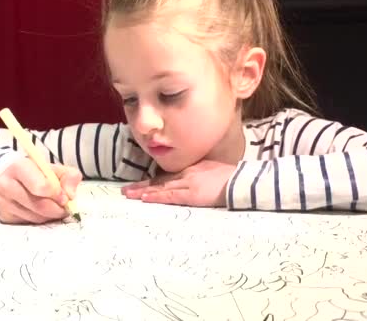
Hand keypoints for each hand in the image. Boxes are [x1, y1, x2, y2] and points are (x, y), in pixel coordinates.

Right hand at [0, 158, 81, 223]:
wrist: (12, 177)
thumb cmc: (37, 173)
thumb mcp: (56, 169)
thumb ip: (70, 177)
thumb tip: (70, 195)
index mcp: (19, 167)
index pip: (40, 187)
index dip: (57, 194)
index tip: (64, 196)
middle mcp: (6, 184)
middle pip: (39, 205)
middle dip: (57, 209)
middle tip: (64, 207)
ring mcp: (2, 202)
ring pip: (35, 217)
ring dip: (50, 216)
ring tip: (54, 208)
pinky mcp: (3, 216)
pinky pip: (28, 223)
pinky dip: (40, 220)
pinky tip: (42, 212)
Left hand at [121, 160, 236, 206]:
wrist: (241, 181)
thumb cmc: (232, 178)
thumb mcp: (213, 171)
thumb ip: (202, 175)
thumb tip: (196, 182)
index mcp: (192, 168)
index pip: (167, 177)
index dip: (152, 182)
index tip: (140, 185)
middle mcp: (186, 174)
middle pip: (160, 181)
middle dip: (142, 186)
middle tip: (125, 190)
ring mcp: (188, 183)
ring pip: (161, 188)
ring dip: (143, 191)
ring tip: (128, 194)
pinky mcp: (191, 194)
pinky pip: (170, 196)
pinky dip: (156, 197)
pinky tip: (145, 198)